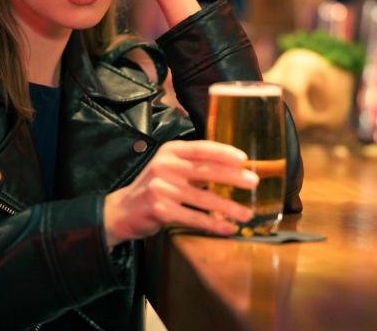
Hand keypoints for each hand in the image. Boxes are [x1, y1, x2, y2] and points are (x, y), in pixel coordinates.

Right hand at [103, 140, 257, 248]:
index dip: (224, 152)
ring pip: (203, 198)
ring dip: (229, 207)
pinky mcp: (160, 210)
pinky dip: (213, 224)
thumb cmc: (154, 189)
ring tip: (247, 214)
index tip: (244, 160)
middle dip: (234, 177)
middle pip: (206, 170)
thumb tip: (233, 170)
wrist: (122, 211)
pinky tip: (228, 228)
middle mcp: (165, 166)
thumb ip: (194, 166)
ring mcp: (162, 188)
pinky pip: (193, 217)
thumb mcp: (170, 169)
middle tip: (254, 182)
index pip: (202, 148)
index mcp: (171, 152)